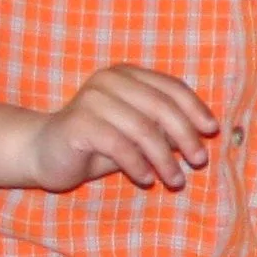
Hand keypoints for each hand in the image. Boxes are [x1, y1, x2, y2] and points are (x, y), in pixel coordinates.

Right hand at [29, 65, 218, 189]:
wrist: (44, 152)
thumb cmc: (97, 144)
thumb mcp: (137, 134)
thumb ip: (164, 128)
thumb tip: (203, 134)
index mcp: (127, 74)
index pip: (171, 87)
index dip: (195, 108)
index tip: (211, 131)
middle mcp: (110, 80)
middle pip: (161, 106)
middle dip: (186, 136)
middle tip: (200, 162)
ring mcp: (92, 98)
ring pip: (142, 128)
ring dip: (165, 159)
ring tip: (176, 181)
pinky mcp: (78, 122)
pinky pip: (119, 145)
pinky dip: (138, 165)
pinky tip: (146, 179)